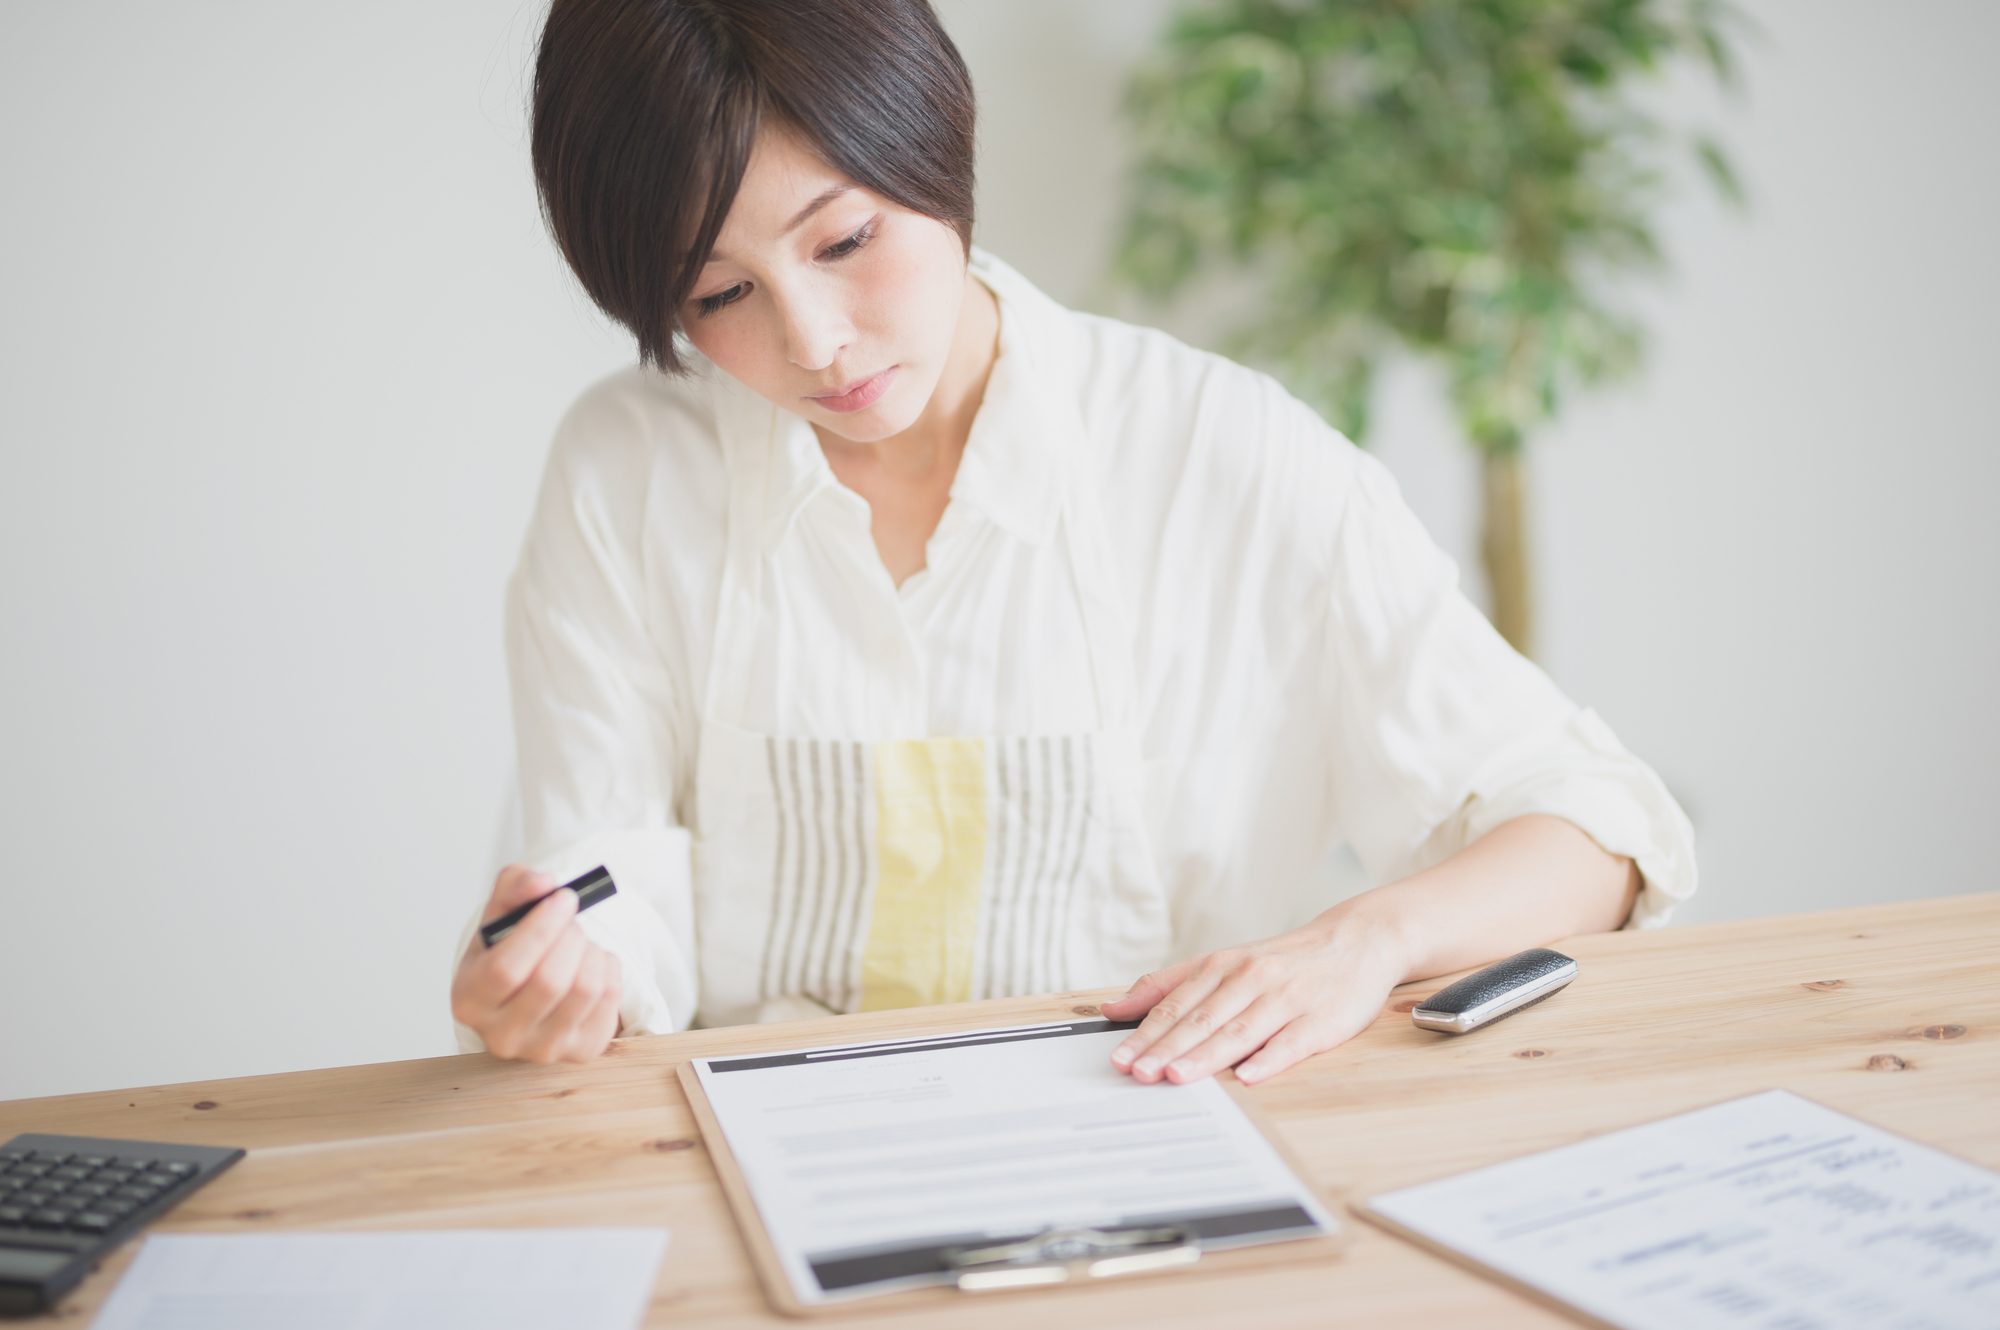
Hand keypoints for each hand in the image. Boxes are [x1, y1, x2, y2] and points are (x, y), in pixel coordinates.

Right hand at [450, 865, 622, 1063]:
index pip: (506, 969)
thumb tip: (543, 884)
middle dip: (570, 937)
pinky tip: (591, 963)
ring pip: (585, 989)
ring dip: (592, 950)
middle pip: (550, 981)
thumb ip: (514, 886)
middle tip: (571, 920)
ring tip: (580, 942)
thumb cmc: (510, 948)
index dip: (541, 929)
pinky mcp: (581, 1051)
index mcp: (469, 1000)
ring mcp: (543, 1050)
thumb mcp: (500, 914)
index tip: (564, 898)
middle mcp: (501, 1035)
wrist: (528, 992)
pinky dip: (609, 967)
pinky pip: (610, 999)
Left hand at [1100, 907, 1406, 1086]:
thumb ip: (1167, 985)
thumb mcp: (1221, 962)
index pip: (1177, 1005)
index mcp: (1223, 966)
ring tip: (1177, 1076)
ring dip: (1206, 1055)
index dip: (1146, 1033)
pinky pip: (1291, 1042)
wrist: (1355, 940)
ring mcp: (1286, 999)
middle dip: (1167, 1048)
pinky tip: (1247, 1077)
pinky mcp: (1321, 1020)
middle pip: (1202, 1019)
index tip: (1120, 1058)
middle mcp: (1251, 979)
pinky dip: (1268, 1059)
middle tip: (1138, 1073)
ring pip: (1240, 1030)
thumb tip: (1113, 1007)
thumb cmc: (1281, 960)